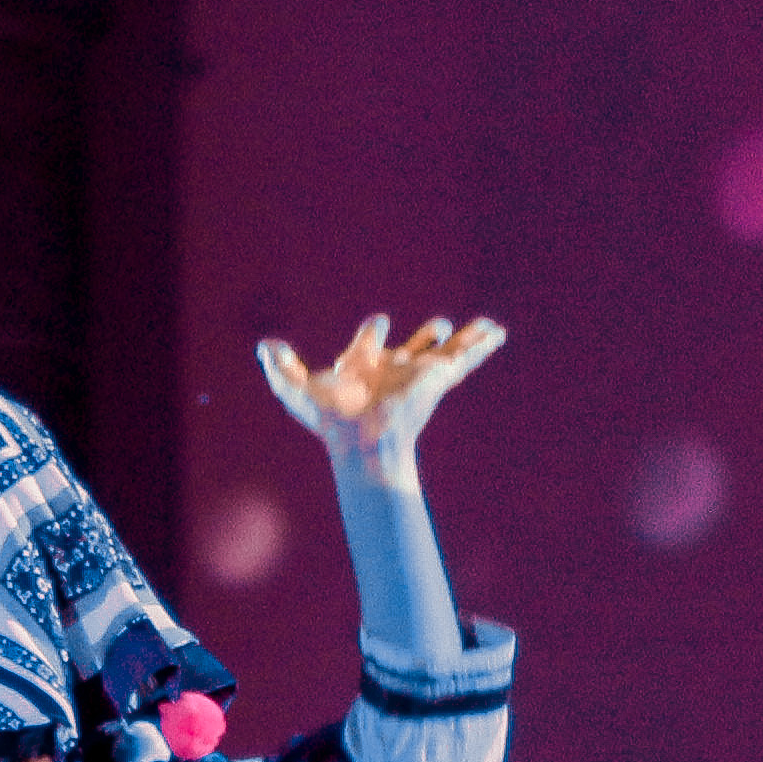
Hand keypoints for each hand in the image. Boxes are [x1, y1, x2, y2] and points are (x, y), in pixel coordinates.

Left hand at [255, 315, 507, 478]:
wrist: (362, 439)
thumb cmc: (330, 419)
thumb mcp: (297, 390)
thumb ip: (279, 368)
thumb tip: (263, 346)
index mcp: (364, 369)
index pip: (369, 346)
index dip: (372, 334)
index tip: (380, 322)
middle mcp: (394, 371)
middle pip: (414, 349)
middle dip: (423, 337)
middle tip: (437, 327)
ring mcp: (418, 373)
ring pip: (446, 351)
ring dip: (465, 338)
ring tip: (487, 326)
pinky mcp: (438, 377)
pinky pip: (466, 356)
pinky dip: (483, 344)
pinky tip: (499, 333)